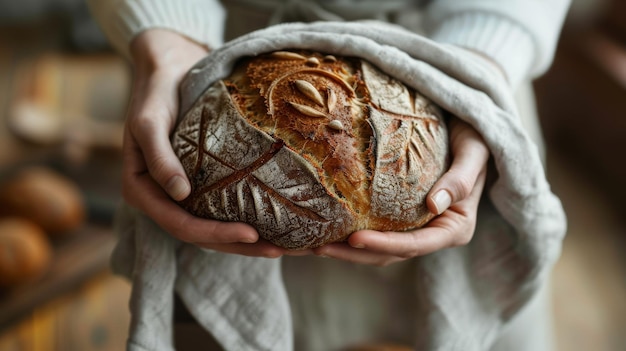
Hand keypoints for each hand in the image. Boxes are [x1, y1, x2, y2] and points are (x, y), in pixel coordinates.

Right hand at [123, 29, 285, 257]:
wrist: (166, 72)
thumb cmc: (155, 94)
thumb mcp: (149, 121)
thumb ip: (158, 157)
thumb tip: (178, 194)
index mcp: (142, 190)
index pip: (180, 224)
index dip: (215, 234)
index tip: (251, 233)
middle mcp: (161, 198)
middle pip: (200, 234)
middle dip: (237, 245)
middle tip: (277, 249)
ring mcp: (178, 194)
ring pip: (211, 228)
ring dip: (244, 241)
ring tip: (281, 246)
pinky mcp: (197, 184)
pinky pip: (219, 209)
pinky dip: (242, 218)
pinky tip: (271, 224)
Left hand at [313, 118, 489, 265]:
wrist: (469, 128)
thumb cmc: (476, 136)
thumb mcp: (475, 150)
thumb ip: (461, 178)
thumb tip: (434, 206)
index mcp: (455, 227)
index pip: (416, 244)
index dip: (384, 245)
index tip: (354, 238)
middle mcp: (433, 233)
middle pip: (390, 253)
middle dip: (353, 254)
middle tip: (317, 247)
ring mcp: (415, 228)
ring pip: (377, 249)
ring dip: (345, 250)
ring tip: (309, 245)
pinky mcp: (399, 217)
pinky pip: (373, 230)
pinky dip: (348, 232)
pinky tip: (321, 227)